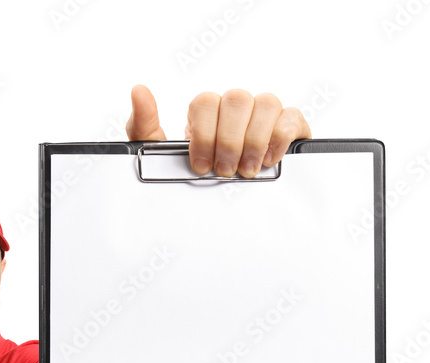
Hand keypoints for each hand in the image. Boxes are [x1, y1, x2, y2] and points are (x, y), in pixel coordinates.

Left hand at [126, 85, 311, 177]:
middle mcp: (236, 108)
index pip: (205, 101)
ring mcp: (264, 114)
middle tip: (223, 171)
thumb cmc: (191, 174)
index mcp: (206, 112)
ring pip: (266, 102)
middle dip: (228, 140)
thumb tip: (138, 90)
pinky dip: (279, 138)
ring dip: (254, 140)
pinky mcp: (290, 126)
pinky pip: (291, 117)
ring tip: (245, 170)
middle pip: (236, 99)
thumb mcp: (159, 155)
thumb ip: (143, 124)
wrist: (219, 206)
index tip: (200, 165)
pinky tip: (267, 160)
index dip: (203, 134)